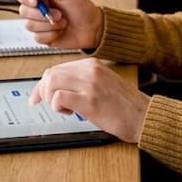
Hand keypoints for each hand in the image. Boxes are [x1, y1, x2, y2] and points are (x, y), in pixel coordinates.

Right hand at [12, 0, 102, 49]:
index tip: (35, 1)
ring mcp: (39, 24)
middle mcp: (37, 9)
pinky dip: (51, 34)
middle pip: (23, 11)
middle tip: (59, 14)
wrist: (92, 28)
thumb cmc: (81, 7)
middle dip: (41, 14)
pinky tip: (61, 31)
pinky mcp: (43, 37)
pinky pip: (37, 37)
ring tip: (63, 22)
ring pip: (29, 25)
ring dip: (48, 25)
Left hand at [30, 58, 149, 142]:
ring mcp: (90, 85)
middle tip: (46, 105)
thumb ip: (82, 80)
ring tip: (64, 109)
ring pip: (52, 83)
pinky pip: (58, 98)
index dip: (42, 84)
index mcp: (92, 65)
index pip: (56, 68)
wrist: (144, 116)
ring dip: (50, 99)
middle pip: (51, 74)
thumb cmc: (124, 105)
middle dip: (42, 91)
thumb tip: (55, 87)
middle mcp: (90, 70)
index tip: (37, 96)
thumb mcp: (103, 83)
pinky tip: (70, 113)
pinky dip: (57, 107)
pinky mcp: (90, 102)